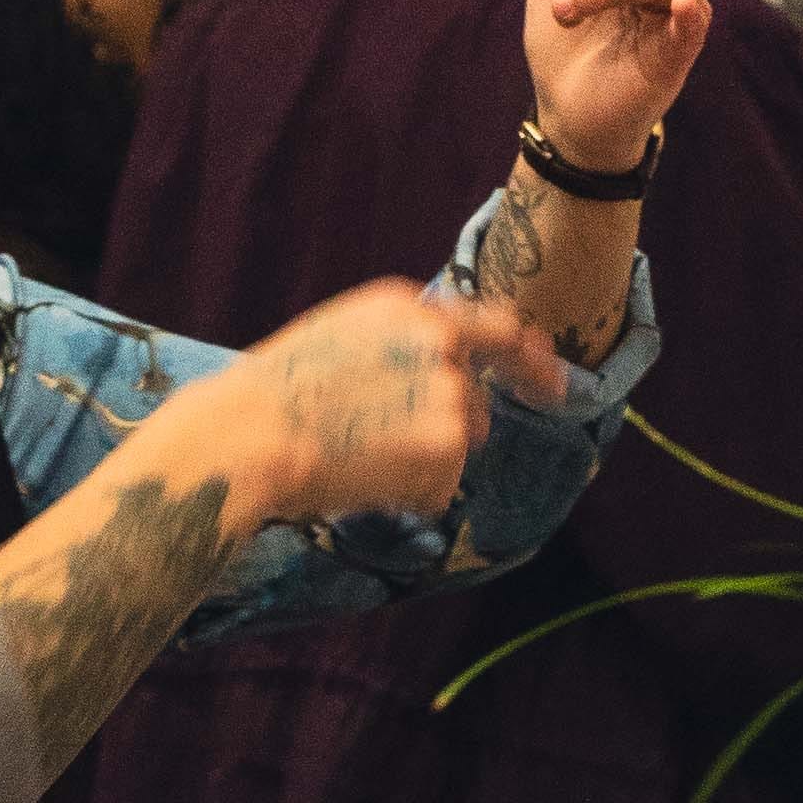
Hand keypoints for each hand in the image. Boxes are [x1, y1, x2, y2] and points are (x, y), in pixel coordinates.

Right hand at [230, 279, 558, 525]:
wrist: (251, 436)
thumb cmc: (275, 393)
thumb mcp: (341, 336)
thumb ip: (399, 343)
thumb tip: (440, 367)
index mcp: (410, 308)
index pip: (496, 327)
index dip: (528, 358)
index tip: (550, 378)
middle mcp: (440, 343)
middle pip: (471, 400)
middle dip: (443, 429)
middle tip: (381, 445)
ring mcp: (449, 394)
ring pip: (460, 444)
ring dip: (424, 461)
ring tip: (359, 458)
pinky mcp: (448, 447)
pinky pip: (443, 485)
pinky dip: (412, 494)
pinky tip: (364, 479)